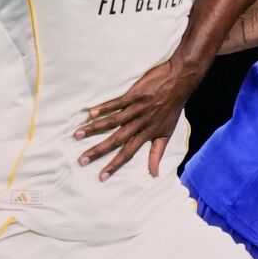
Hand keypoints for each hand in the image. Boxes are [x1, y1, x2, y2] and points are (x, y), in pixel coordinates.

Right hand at [74, 56, 197, 179]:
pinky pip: (116, 102)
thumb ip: (157, 153)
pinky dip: (104, 107)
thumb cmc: (172, 109)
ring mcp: (136, 109)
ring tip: (78, 134)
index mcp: (147, 134)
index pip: (128, 153)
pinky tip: (90, 113)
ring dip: (95, 128)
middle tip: (82, 160)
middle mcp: (140, 123)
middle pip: (116, 140)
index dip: (115, 165)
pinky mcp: (134, 95)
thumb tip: (154, 174)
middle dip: (98, 151)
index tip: (101, 176)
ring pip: (112, 121)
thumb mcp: (168, 133)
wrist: (179, 82)